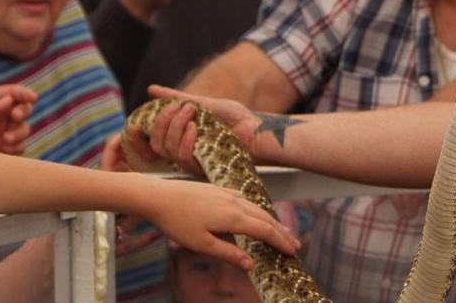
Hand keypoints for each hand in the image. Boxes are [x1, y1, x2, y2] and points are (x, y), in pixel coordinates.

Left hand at [0, 85, 35, 152]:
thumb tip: (8, 100)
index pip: (12, 93)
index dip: (24, 93)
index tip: (32, 97)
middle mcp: (0, 116)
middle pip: (23, 109)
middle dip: (24, 111)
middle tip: (15, 117)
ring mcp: (3, 132)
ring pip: (24, 128)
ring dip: (20, 132)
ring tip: (5, 140)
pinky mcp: (4, 149)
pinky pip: (20, 146)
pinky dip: (18, 147)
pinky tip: (6, 149)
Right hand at [125, 86, 256, 176]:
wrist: (257, 131)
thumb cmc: (235, 119)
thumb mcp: (204, 104)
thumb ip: (178, 98)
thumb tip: (152, 89)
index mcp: (179, 138)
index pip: (150, 142)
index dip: (137, 138)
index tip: (133, 124)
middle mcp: (182, 152)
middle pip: (156, 144)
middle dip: (161, 123)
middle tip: (177, 106)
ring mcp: (192, 161)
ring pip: (168, 150)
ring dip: (175, 127)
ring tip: (190, 111)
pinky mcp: (203, 167)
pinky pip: (184, 158)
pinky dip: (186, 140)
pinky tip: (195, 128)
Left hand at [143, 177, 300, 268]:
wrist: (159, 196)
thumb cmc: (177, 223)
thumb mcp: (201, 244)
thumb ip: (228, 253)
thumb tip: (251, 264)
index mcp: (233, 217)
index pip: (265, 231)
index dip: (280, 242)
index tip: (292, 252)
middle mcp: (236, 202)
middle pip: (266, 218)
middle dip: (282, 232)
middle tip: (296, 245)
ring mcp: (228, 194)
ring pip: (257, 208)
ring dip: (272, 221)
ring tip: (282, 232)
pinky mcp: (220, 190)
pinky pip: (247, 201)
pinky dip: (259, 211)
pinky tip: (257, 215)